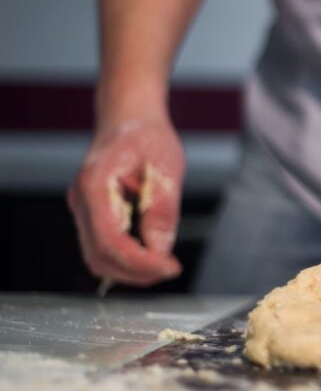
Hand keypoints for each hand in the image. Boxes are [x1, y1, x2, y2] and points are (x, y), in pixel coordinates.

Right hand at [67, 115, 183, 285]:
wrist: (129, 118)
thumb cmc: (147, 136)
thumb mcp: (166, 168)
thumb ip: (161, 210)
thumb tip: (160, 249)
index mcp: (95, 185)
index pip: (110, 241)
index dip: (140, 262)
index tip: (169, 267)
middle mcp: (81, 200)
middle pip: (99, 256)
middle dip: (135, 272)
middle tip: (169, 269)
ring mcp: (83, 208)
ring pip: (97, 256)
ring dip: (130, 268)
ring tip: (162, 264)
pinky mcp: (91, 213)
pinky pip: (102, 245)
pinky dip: (125, 256)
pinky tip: (150, 252)